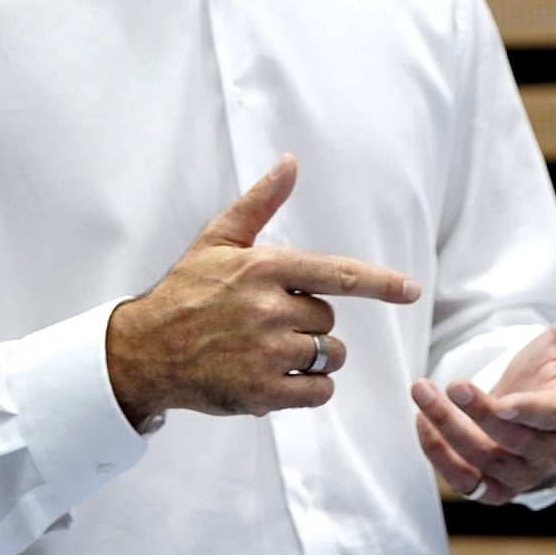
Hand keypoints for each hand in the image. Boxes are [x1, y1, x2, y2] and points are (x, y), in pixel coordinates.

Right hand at [106, 155, 421, 422]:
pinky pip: (318, 391)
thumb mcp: (216, 240)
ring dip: (312, 356)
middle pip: (328, 319)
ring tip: (270, 351)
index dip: (379, 283)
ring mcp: (267, 352)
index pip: (337, 275)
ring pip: (329, 356)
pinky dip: (307, 387)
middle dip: (309, 322)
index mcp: (263, 267)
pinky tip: (276, 377)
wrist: (145, 350)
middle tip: (266, 322)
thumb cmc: (185, 291)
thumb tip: (289, 163)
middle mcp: (269, 308)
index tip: (409, 289)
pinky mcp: (263, 392)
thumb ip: (259, 203)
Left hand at [411, 298, 555, 505]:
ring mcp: (518, 472)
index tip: (505, 400)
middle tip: (451, 384)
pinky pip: (464, 483)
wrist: (526, 408)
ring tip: (421, 390)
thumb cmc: (547, 374)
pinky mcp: (490, 484)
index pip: (554, 417)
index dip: (531, 411)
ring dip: (447, 430)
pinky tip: (421, 421)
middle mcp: (546, 451)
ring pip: (483, 463)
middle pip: (513, 441)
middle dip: (479, 414)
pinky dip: (438, 455)